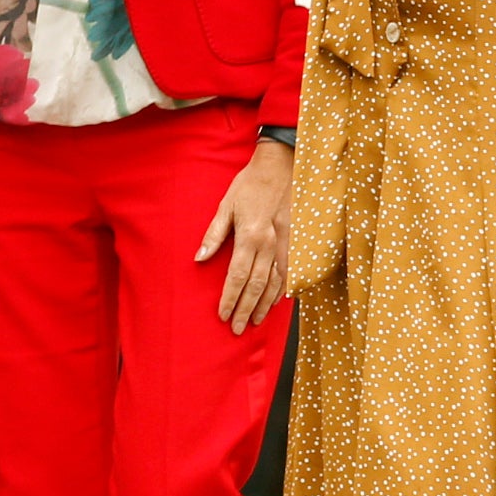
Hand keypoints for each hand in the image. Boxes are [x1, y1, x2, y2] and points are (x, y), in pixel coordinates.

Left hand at [195, 138, 293, 332]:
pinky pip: (290, 272)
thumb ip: (214, 235)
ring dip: (263, 305)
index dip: (229, 298)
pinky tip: (277, 301)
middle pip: (256, 286)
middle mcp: (270, 245)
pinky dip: (283, 290)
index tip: (221, 314)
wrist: (280, 167)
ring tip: (253, 321)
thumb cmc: (249, 185)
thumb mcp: (226, 206)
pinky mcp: (296, 242)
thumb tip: (200, 258)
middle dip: (245, 309)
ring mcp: (286, 245)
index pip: (237, 276)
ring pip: (275, 284)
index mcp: (250, 236)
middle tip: (235, 328)